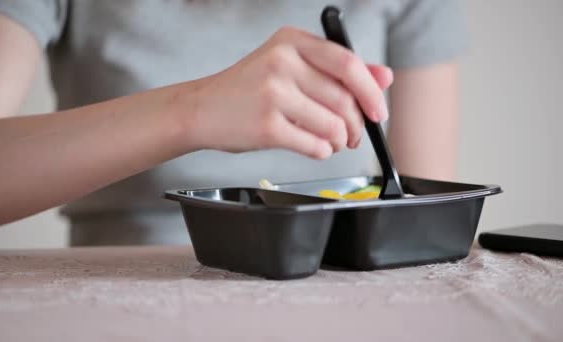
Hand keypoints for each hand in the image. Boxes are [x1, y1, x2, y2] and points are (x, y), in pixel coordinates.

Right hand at [183, 26, 392, 158]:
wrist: (201, 109)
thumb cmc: (248, 89)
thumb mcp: (290, 67)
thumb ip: (338, 70)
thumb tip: (385, 77)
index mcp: (291, 41)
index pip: (348, 64)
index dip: (371, 91)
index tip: (378, 112)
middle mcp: (282, 62)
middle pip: (344, 99)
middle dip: (356, 125)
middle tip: (353, 135)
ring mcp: (273, 94)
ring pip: (333, 125)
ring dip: (340, 140)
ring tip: (332, 141)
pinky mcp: (267, 126)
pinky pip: (315, 146)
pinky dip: (322, 152)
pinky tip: (314, 147)